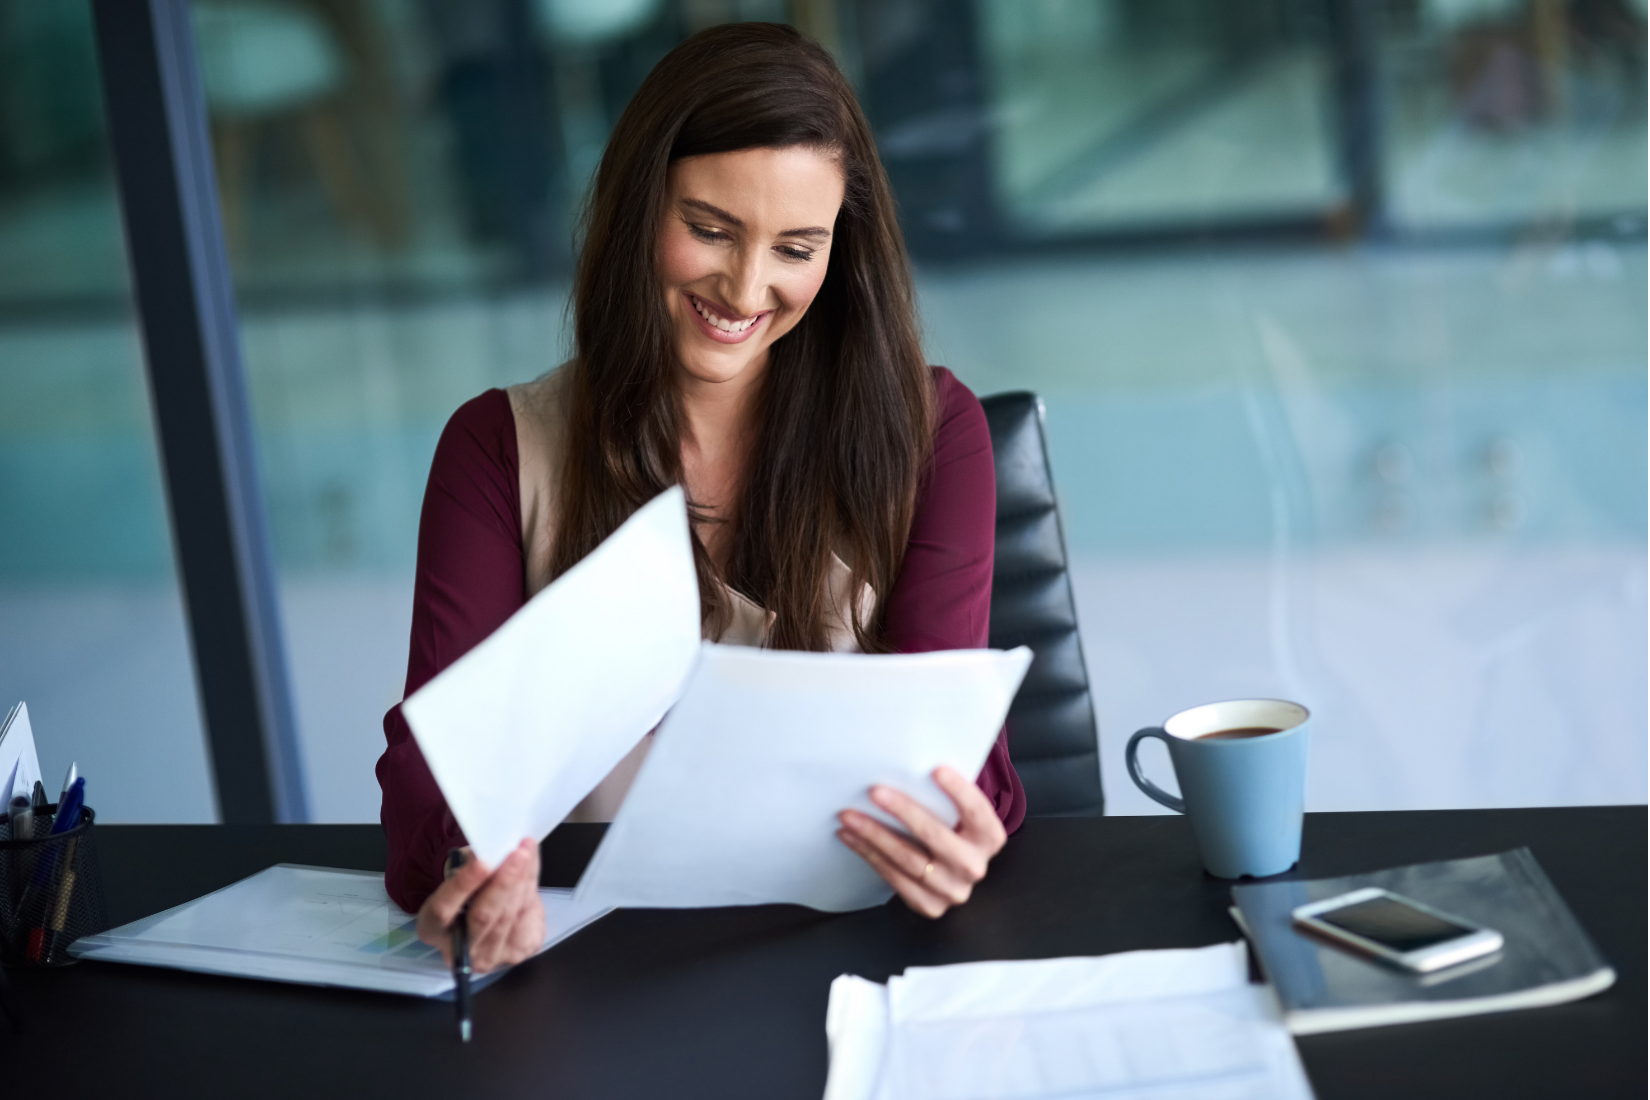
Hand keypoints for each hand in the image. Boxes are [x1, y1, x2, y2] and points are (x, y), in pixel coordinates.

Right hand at [416, 838, 544, 973]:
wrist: (486, 916)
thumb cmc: (468, 891)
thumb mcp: (460, 875)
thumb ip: (472, 866)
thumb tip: (496, 851)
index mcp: (432, 929)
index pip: (443, 909)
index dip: (463, 885)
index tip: (482, 862)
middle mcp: (458, 950)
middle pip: (483, 917)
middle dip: (504, 882)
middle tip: (518, 853)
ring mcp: (489, 957)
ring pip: (510, 915)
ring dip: (523, 881)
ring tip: (528, 852)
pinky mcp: (517, 953)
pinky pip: (528, 918)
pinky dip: (531, 890)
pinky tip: (530, 871)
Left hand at [835, 765, 1007, 918]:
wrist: (950, 876)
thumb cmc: (950, 832)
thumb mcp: (959, 817)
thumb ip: (945, 798)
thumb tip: (912, 767)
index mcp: (989, 838)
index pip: (977, 811)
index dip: (959, 791)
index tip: (936, 770)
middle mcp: (974, 866)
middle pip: (935, 836)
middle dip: (903, 811)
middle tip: (875, 792)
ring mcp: (952, 890)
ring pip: (907, 858)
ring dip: (874, 834)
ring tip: (850, 816)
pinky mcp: (929, 905)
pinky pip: (893, 877)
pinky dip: (868, 854)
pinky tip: (851, 837)